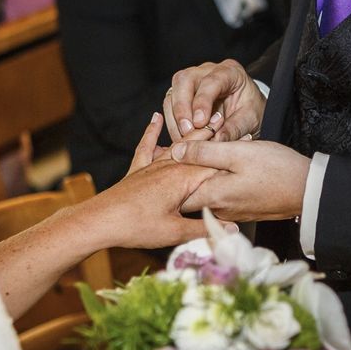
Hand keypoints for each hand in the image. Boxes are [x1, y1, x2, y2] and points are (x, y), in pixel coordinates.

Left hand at [88, 114, 233, 248]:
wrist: (99, 221)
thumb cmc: (136, 226)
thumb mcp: (174, 232)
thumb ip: (204, 228)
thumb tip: (232, 230)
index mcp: (183, 179)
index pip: (215, 164)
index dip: (233, 154)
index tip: (250, 143)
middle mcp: (170, 167)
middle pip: (199, 150)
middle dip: (216, 137)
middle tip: (235, 124)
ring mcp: (153, 167)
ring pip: (178, 145)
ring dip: (194, 132)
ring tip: (211, 119)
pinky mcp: (138, 170)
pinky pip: (147, 146)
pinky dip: (152, 132)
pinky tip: (156, 117)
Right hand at [163, 59, 266, 142]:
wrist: (247, 112)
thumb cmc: (250, 112)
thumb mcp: (250, 120)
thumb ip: (234, 128)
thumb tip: (217, 141)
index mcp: (229, 72)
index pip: (211, 81)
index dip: (203, 102)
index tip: (200, 122)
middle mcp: (206, 72)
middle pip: (184, 81)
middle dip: (181, 108)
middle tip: (187, 132)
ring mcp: (191, 82)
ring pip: (172, 94)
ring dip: (175, 120)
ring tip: (185, 140)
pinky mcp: (181, 95)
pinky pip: (169, 108)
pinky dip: (173, 125)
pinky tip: (182, 139)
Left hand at [170, 140, 310, 221]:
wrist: (309, 190)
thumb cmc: (277, 169)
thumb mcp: (237, 153)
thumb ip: (204, 152)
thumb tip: (176, 151)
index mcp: (213, 196)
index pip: (177, 193)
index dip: (167, 177)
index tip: (162, 160)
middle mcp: (218, 210)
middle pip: (187, 197)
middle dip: (178, 180)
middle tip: (172, 159)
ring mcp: (230, 212)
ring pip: (203, 197)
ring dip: (195, 182)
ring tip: (190, 161)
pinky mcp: (241, 210)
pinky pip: (218, 199)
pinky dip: (211, 185)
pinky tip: (215, 171)